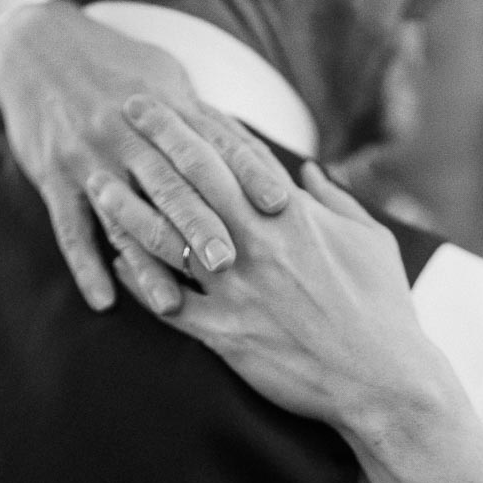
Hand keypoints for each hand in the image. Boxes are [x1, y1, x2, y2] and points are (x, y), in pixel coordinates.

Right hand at [0, 0, 291, 312]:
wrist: (31, 45)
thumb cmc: (115, 66)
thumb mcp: (165, 79)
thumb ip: (208, 123)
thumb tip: (261, 160)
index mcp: (165, 106)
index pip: (214, 144)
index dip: (248, 174)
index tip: (279, 205)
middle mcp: (128, 133)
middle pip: (170, 184)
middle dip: (200, 225)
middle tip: (229, 262)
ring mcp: (89, 157)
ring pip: (123, 217)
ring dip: (147, 264)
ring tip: (172, 306)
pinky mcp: (53, 177)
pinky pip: (69, 229)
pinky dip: (85, 267)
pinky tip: (103, 301)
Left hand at [91, 96, 432, 443]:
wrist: (382, 381)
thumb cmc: (384, 310)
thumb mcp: (370, 241)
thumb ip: (335, 201)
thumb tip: (308, 171)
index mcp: (293, 216)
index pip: (233, 156)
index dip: (193, 123)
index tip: (163, 101)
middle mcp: (259, 245)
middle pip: (193, 181)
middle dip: (153, 142)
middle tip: (121, 115)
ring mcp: (238, 290)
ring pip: (169, 239)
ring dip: (130, 209)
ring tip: (98, 184)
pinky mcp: (227, 336)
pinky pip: (169, 304)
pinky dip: (140, 283)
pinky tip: (116, 266)